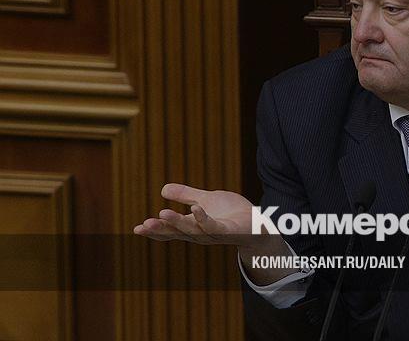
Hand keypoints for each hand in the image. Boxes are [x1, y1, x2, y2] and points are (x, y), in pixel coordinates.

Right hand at [133, 183, 259, 249]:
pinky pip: (213, 226)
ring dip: (177, 222)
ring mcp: (213, 233)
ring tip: (161, 214)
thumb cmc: (231, 213)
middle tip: (143, 224)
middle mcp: (200, 234)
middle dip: (160, 229)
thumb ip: (185, 195)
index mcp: (192, 227)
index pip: (170, 231)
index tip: (137, 228)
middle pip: (177, 232)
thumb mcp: (205, 200)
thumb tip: (163, 189)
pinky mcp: (228, 230)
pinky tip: (196, 208)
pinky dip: (204, 218)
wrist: (257, 222)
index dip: (155, 230)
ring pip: (192, 229)